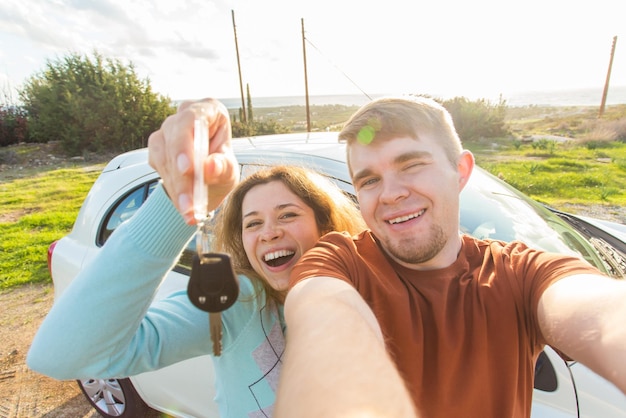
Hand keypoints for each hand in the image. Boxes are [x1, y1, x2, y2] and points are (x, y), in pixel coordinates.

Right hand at [148, 98, 238, 223]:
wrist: (207, 184)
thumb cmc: (221, 168)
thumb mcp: (230, 171)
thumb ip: (222, 168)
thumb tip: (210, 167)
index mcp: (210, 110)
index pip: (193, 119)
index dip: (186, 144)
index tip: (186, 169)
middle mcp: (186, 115)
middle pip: (174, 138)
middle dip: (180, 174)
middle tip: (188, 201)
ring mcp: (168, 130)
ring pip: (163, 155)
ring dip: (175, 186)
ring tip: (188, 210)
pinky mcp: (157, 147)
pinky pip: (158, 167)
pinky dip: (171, 188)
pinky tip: (182, 203)